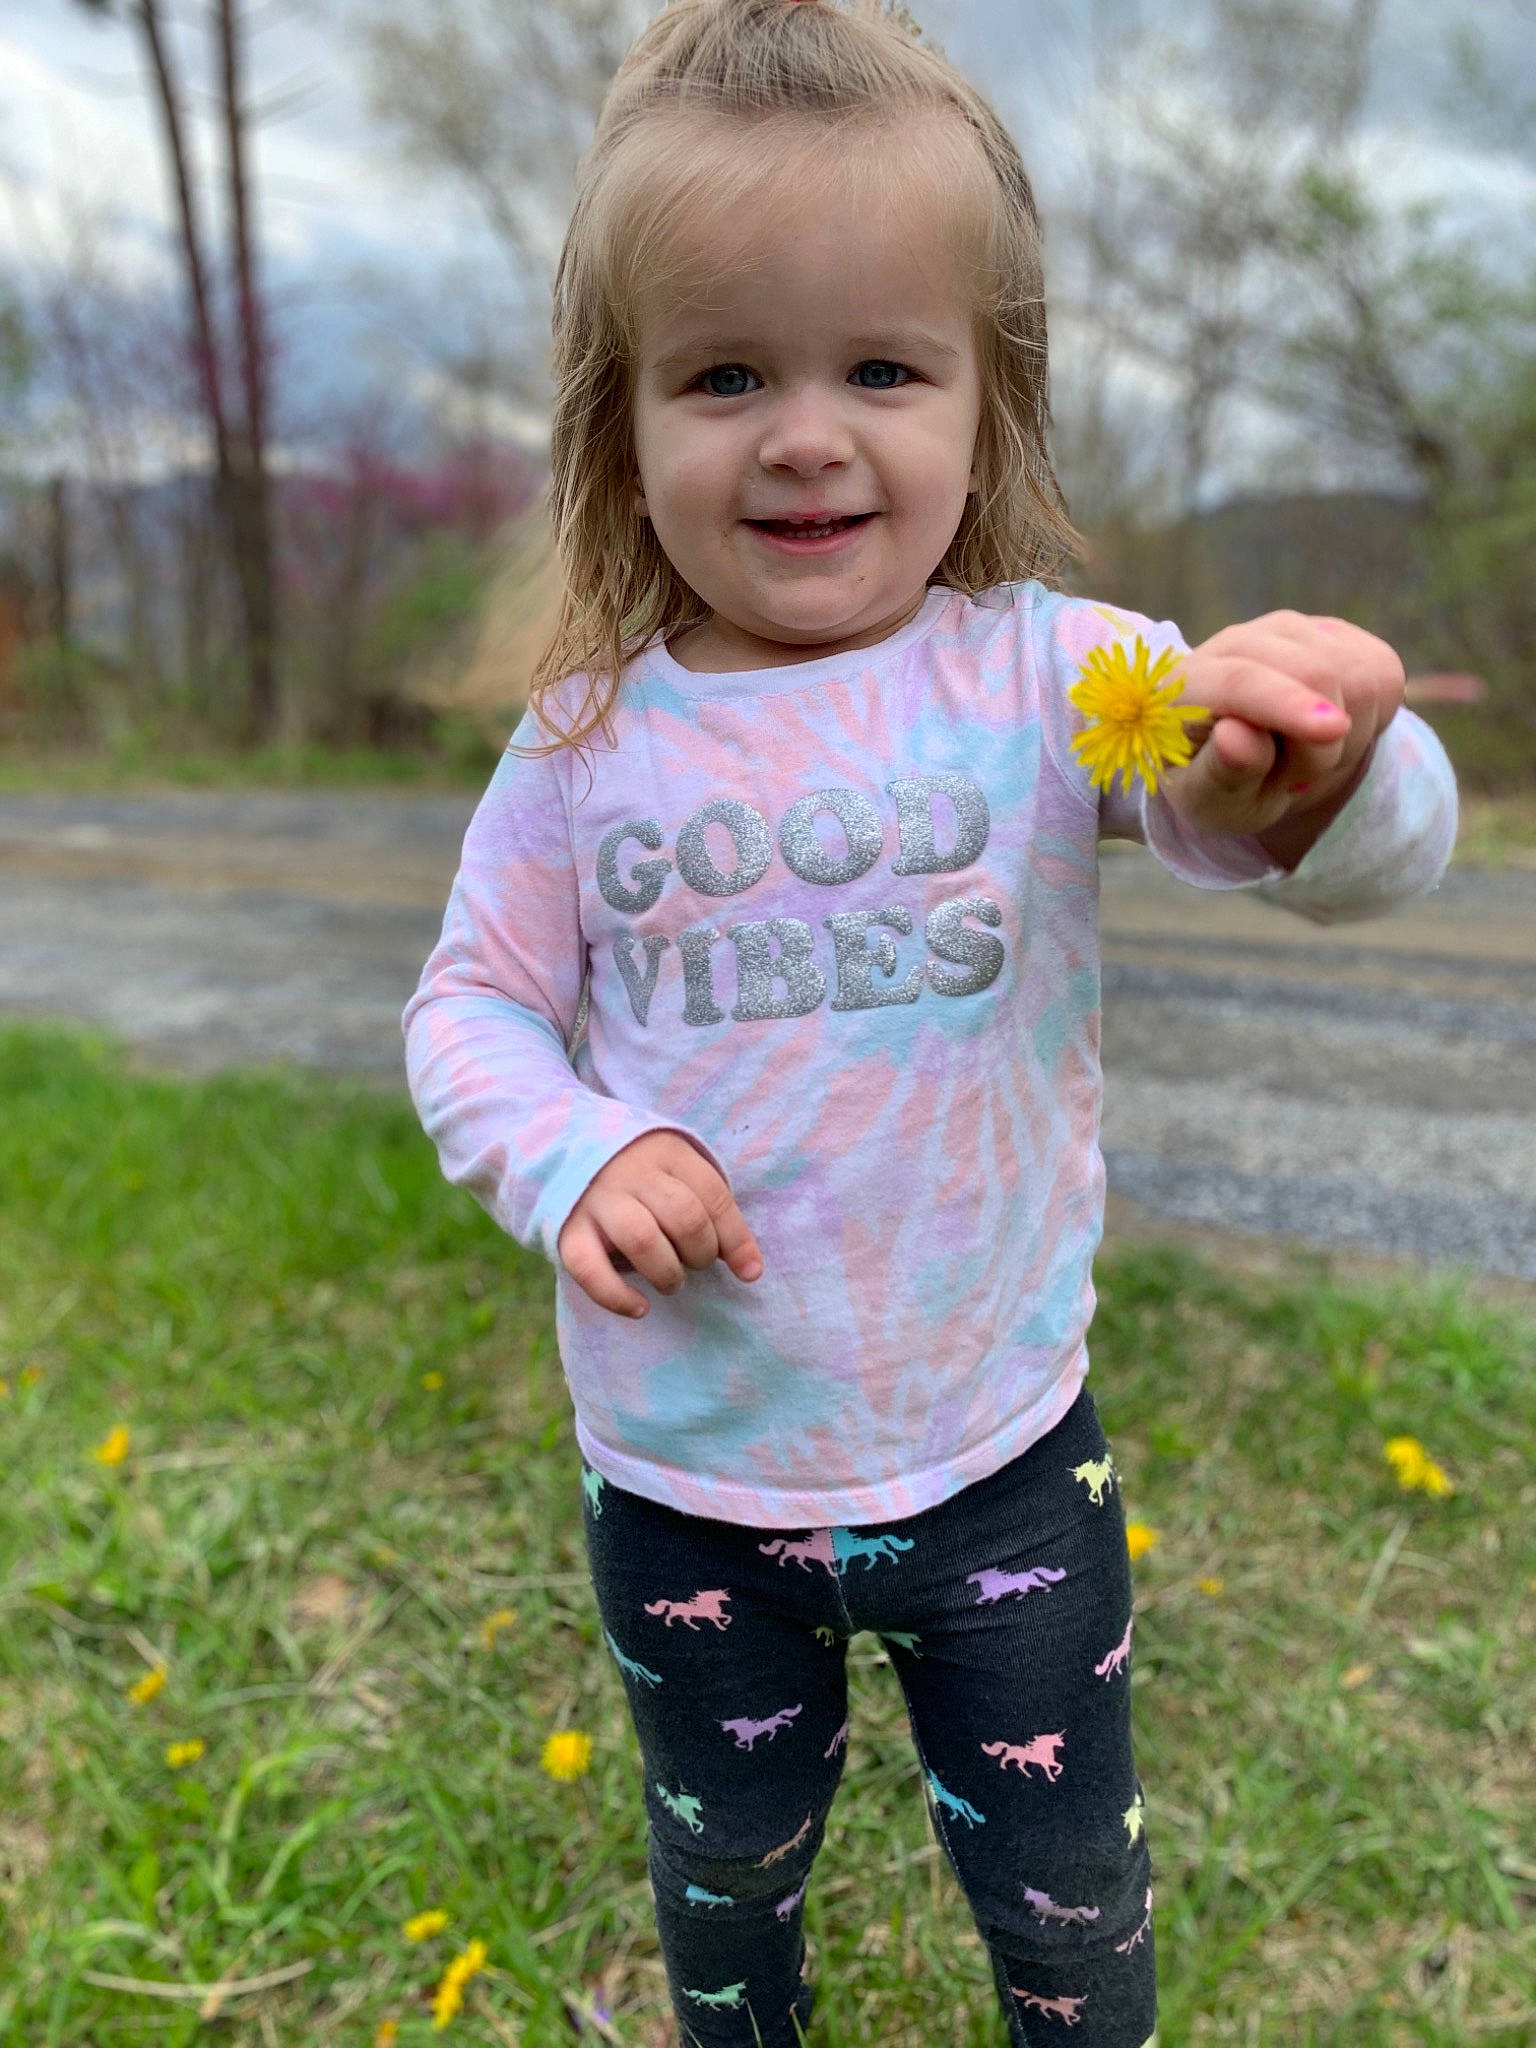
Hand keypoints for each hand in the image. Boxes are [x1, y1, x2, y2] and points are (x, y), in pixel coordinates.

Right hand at [557, 1131, 763, 1318]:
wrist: (564, 1150)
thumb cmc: (639, 1174)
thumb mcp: (678, 1174)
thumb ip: (710, 1210)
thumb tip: (750, 1270)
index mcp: (667, 1152)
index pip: (714, 1196)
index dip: (736, 1239)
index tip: (748, 1272)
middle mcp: (630, 1172)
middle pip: (683, 1217)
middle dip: (700, 1253)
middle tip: (695, 1263)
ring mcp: (595, 1199)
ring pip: (642, 1239)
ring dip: (667, 1272)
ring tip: (671, 1281)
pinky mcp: (565, 1230)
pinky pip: (589, 1269)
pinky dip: (617, 1296)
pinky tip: (639, 1308)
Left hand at [1163, 612, 1403, 849]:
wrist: (1254, 758)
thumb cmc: (1224, 785)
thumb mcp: (1213, 802)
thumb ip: (1219, 774)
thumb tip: (1234, 736)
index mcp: (1187, 683)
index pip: (1240, 681)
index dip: (1286, 703)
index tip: (1331, 730)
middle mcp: (1238, 641)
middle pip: (1312, 673)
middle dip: (1321, 747)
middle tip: (1295, 782)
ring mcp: (1290, 630)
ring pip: (1356, 678)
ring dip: (1346, 740)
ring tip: (1307, 760)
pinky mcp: (1339, 635)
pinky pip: (1383, 678)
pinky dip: (1370, 722)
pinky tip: (1332, 734)